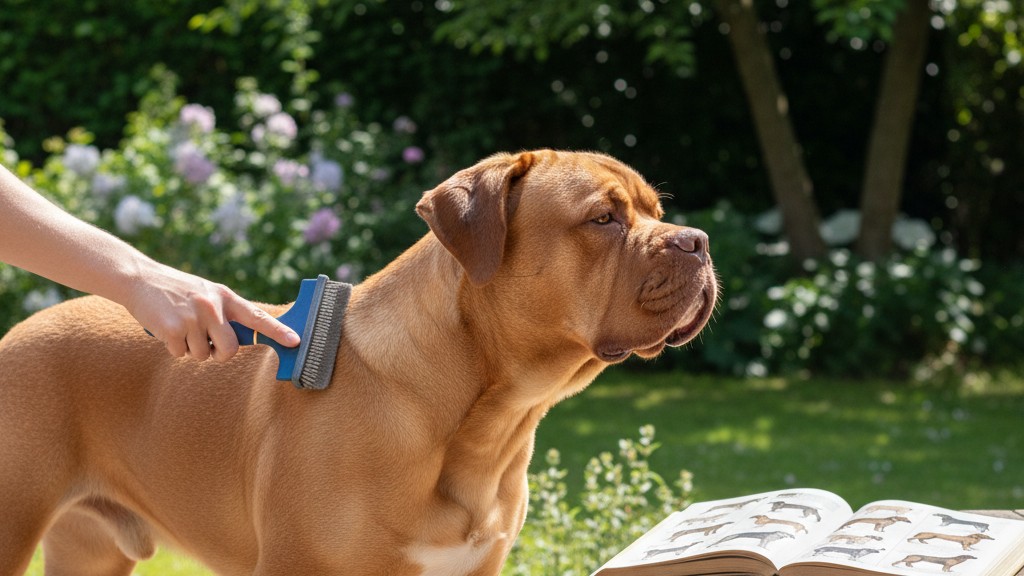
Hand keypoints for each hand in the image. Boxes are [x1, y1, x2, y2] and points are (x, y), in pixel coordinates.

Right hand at [126, 262, 299, 360]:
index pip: (257, 317)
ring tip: (180, 326)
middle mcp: (212, 306)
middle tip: (207, 343)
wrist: (140, 278)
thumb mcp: (207, 293)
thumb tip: (244, 341)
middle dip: (219, 354)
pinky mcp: (172, 330)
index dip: (278, 331)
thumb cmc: (178, 291)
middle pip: (230, 350)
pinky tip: (166, 328)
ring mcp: (192, 318)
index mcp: (225, 297)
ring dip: (192, 349)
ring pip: (203, 355)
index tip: (296, 341)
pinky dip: (174, 348)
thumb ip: (226, 313)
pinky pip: (181, 355)